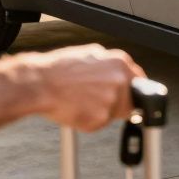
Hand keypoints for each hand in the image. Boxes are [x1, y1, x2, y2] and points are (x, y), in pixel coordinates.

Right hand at [17, 44, 144, 131]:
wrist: (39, 84)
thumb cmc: (57, 70)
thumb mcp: (90, 55)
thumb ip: (110, 66)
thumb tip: (121, 74)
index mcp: (119, 63)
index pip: (139, 81)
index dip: (132, 91)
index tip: (130, 97)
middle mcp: (120, 80)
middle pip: (130, 100)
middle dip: (116, 103)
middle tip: (95, 101)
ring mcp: (112, 99)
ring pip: (115, 113)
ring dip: (102, 112)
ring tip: (81, 102)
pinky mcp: (102, 117)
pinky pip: (100, 124)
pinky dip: (90, 121)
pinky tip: (76, 109)